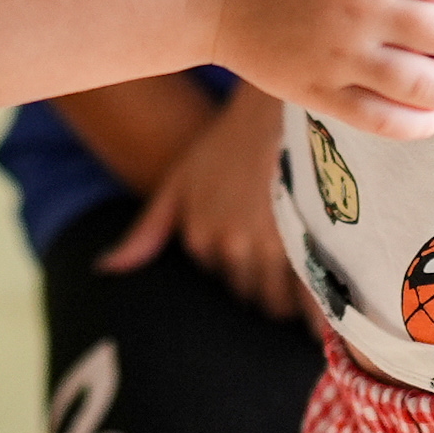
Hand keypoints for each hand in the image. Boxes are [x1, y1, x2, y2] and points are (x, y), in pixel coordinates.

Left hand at [100, 87, 301, 317]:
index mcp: (200, 236)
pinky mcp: (307, 237)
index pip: (222, 283)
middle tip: (286, 281)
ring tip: (307, 293)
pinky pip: (310, 295)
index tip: (260, 264)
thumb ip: (146, 231)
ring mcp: (269, 243)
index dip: (242, 276)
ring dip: (290, 304)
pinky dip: (316, 315)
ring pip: (278, 302)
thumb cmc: (226, 144)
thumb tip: (105, 269)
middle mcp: (231, 245)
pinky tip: (329, 326)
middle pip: (252, 297)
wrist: (275, 106)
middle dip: (266, 295)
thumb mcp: (178, 182)